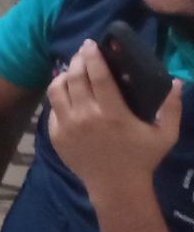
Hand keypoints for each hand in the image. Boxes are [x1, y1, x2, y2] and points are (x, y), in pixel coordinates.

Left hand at [49, 39, 183, 189]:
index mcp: (113, 114)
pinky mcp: (55, 135)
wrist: (115, 187)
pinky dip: (59, 96)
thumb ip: (171, 108)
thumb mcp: (165, 134)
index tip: (91, 44)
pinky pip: (52, 108)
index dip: (94, 57)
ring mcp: (67, 126)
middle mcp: (86, 117)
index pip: (99, 77)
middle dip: (78, 60)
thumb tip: (177, 82)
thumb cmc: (142, 159)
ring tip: (72, 69)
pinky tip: (67, 91)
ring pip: (57, 90)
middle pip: (75, 78)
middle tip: (83, 52)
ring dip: (63, 75)